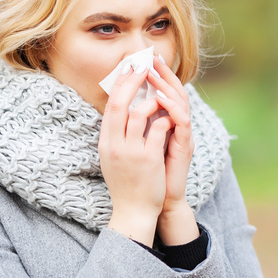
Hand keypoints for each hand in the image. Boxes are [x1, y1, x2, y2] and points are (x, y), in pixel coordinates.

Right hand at [99, 64, 174, 245]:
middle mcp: (115, 144)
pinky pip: (158, 129)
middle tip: (144, 65)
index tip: (129, 67)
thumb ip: (117, 134)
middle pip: (120, 103)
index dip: (120, 84)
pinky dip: (166, 118)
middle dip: (133, 81)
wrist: (133, 211)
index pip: (110, 106)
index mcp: (106, 142)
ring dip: (153, 100)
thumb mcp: (114, 156)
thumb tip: (123, 108)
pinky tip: (171, 117)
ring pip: (140, 113)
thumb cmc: (126, 182)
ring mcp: (131, 151)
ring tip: (161, 96)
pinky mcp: (149, 159)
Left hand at [148, 55, 198, 244]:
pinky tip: (159, 97)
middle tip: (150, 57)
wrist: (153, 202)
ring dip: (166, 85)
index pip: (162, 91)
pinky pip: (182, 121)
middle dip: (162, 72)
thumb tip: (120, 104)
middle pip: (175, 90)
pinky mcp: (185, 145)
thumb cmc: (145, 173)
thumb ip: (135, 124)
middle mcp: (177, 125)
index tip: (141, 59)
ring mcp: (183, 134)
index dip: (154, 75)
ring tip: (152, 73)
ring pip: (180, 101)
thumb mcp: (136, 142)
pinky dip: (171, 107)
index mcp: (166, 122)